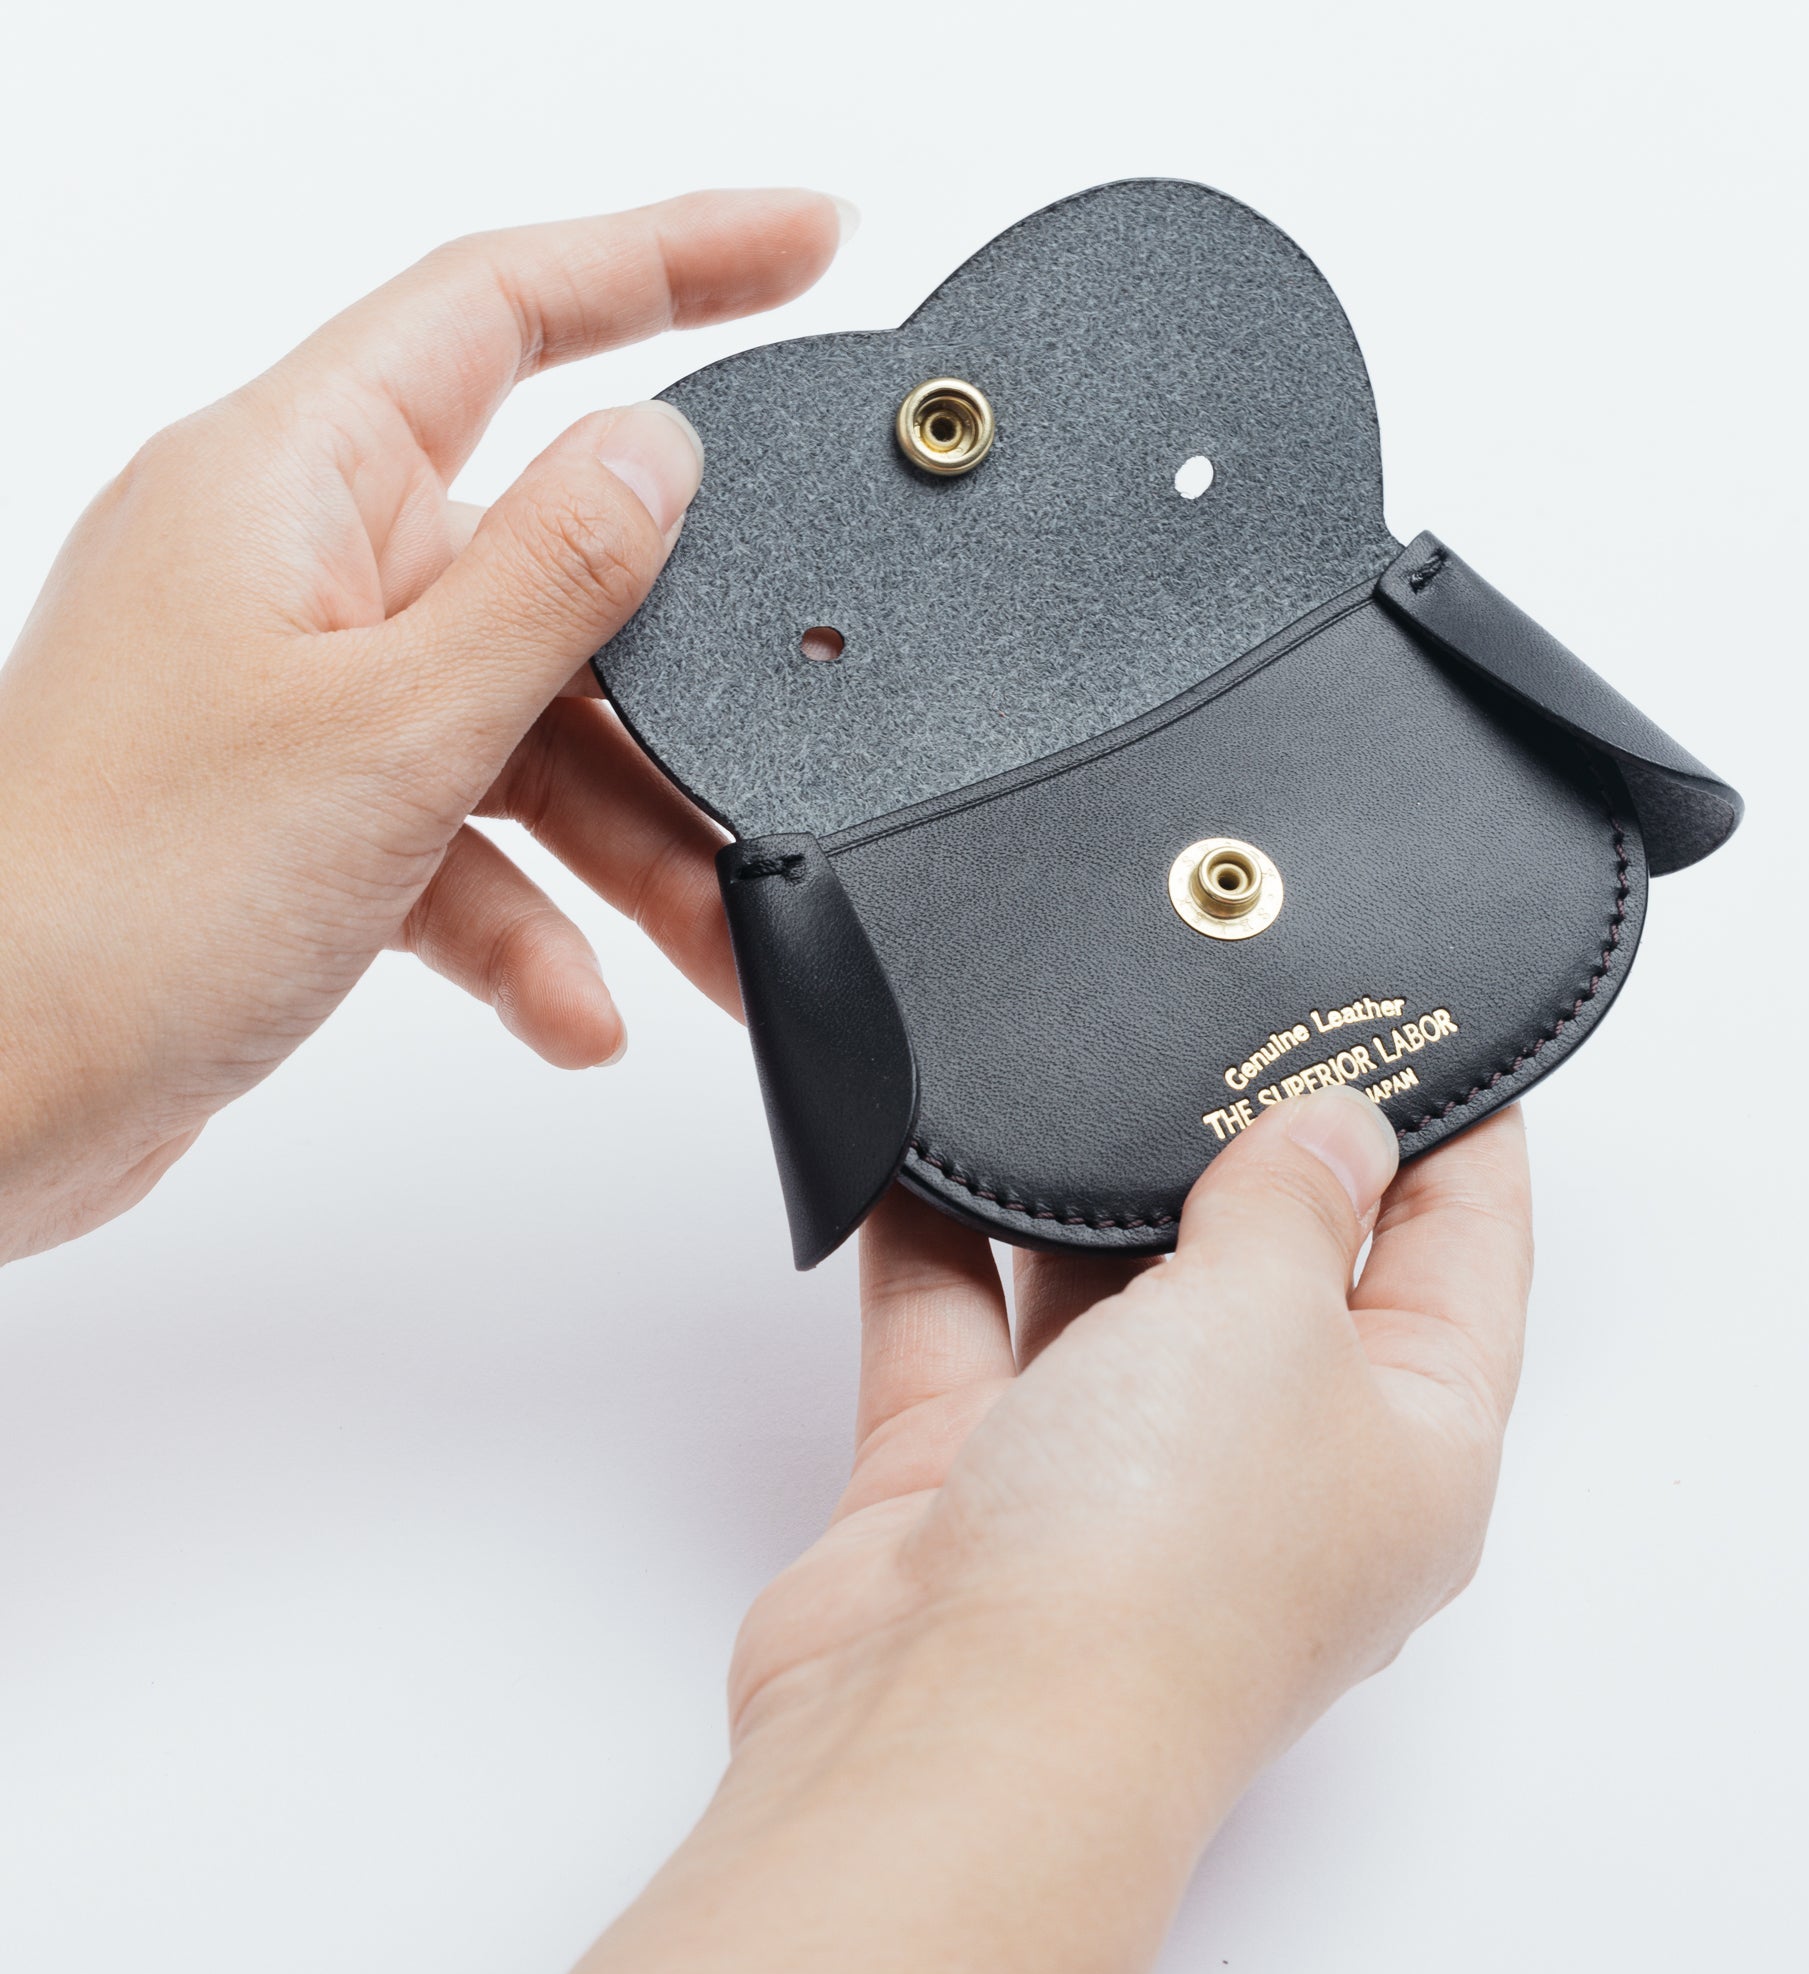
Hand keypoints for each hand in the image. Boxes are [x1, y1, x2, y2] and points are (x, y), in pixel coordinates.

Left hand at [0, 188, 848, 1262]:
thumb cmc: (115, 901)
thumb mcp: (394, 728)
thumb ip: (551, 581)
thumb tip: (659, 450)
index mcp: (287, 481)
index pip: (505, 305)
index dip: (671, 255)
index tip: (807, 244)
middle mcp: (294, 567)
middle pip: (550, 573)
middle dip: (677, 697)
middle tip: (782, 769)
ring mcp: (301, 694)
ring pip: (528, 731)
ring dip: (625, 849)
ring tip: (706, 945)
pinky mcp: (309, 812)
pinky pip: (468, 837)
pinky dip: (533, 922)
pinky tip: (574, 1009)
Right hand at [560, 1089, 1531, 1973]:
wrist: (949, 1729)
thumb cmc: (1160, 1574)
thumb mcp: (1273, 1318)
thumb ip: (1297, 1199)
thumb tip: (1334, 1126)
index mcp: (1409, 1441)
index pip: (1465, 1249)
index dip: (1454, 1128)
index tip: (1422, 1022)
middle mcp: (1271, 1465)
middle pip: (1279, 1266)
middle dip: (1242, 1147)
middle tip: (1216, 1022)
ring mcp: (1119, 1477)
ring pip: (1111, 1294)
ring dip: (1080, 1201)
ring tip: (1072, 1075)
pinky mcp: (974, 1482)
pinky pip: (962, 1324)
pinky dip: (941, 1245)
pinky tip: (925, 1152)